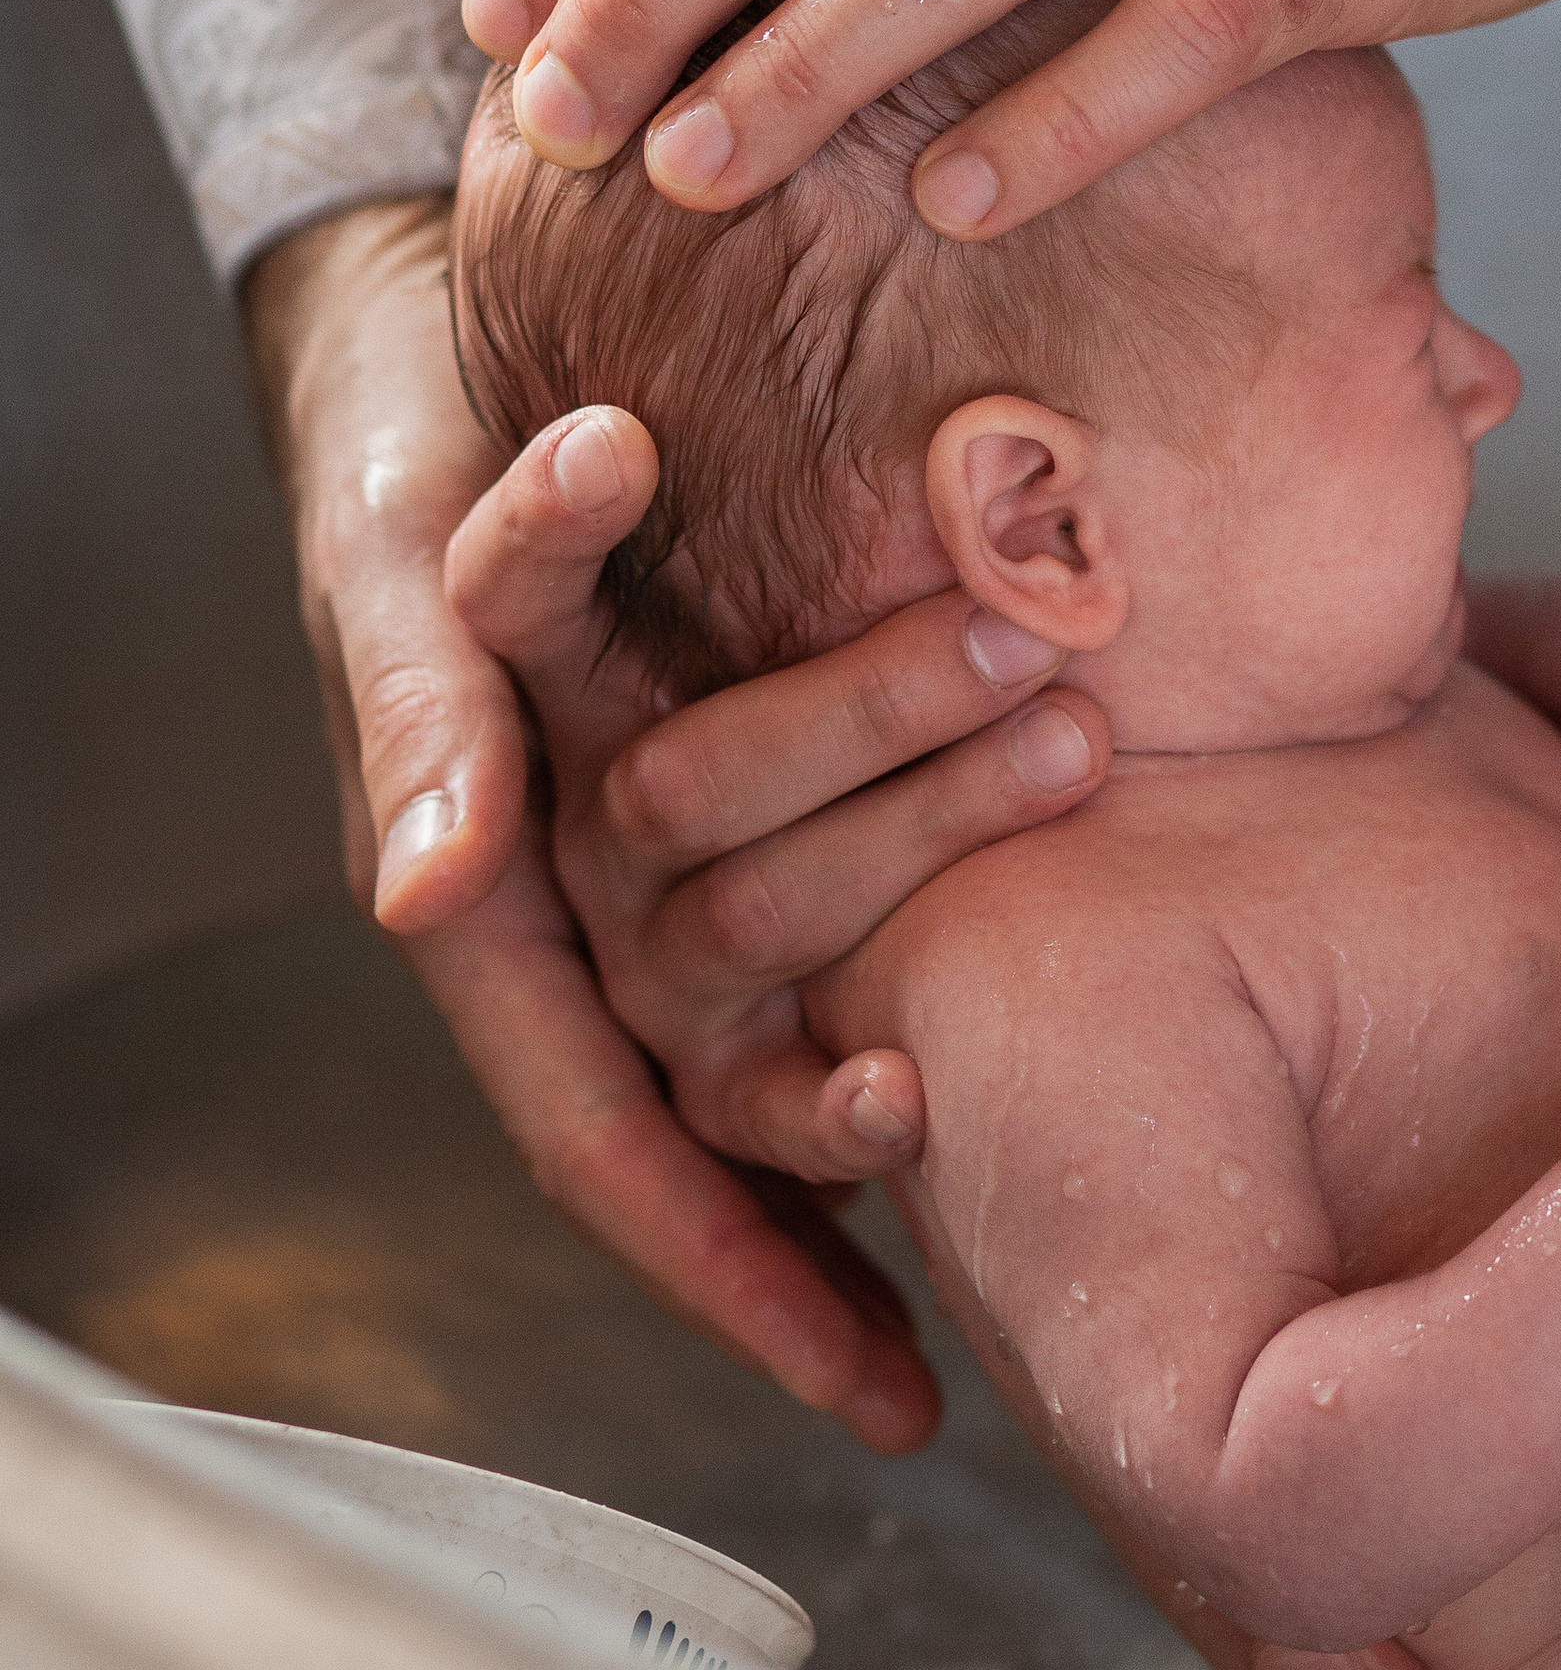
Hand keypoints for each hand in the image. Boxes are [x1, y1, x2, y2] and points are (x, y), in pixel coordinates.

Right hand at [441, 402, 1110, 1196]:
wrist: (429, 332)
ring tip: (1056, 878)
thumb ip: (424, 707)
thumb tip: (432, 891)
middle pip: (729, 1059)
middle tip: (1022, 914)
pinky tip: (1047, 979)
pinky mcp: (723, 792)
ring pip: (800, 989)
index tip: (888, 1337)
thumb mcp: (395, 563)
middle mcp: (571, 921)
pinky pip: (832, 918)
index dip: (735, 1267)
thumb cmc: (406, 444)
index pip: (602, 1144)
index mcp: (480, 902)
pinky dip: (929, 940)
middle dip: (870, 1045)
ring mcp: (649, 872)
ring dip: (924, 980)